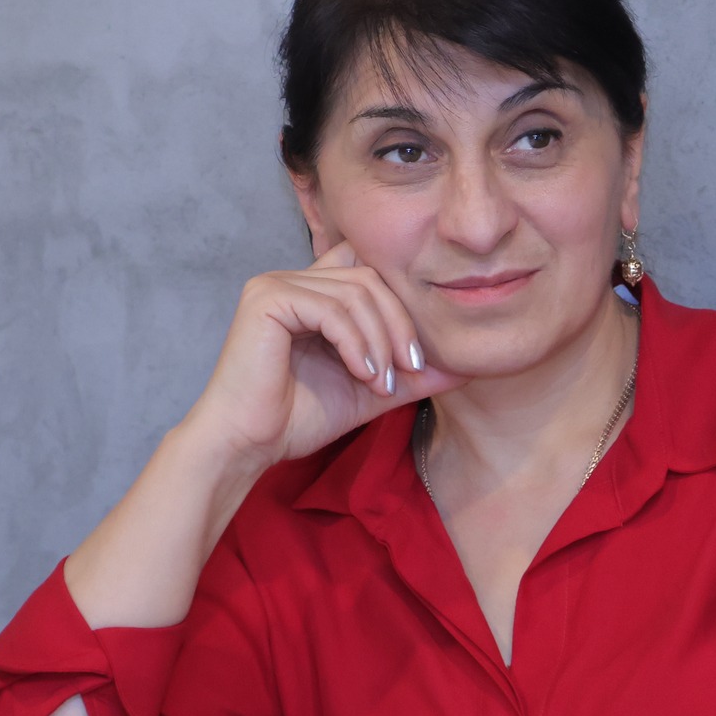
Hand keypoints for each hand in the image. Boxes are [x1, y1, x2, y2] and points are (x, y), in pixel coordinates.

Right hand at [183, 242, 463, 472]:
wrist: (249, 444)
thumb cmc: (299, 418)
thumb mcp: (373, 390)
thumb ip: (413, 374)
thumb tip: (466, 366)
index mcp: (315, 293)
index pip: (373, 270)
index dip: (403, 303)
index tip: (419, 358)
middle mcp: (294, 279)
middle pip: (372, 277)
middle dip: (402, 324)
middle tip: (413, 370)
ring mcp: (277, 284)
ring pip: (357, 291)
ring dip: (382, 340)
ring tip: (382, 383)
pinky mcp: (266, 300)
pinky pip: (332, 309)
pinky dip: (356, 344)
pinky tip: (363, 375)